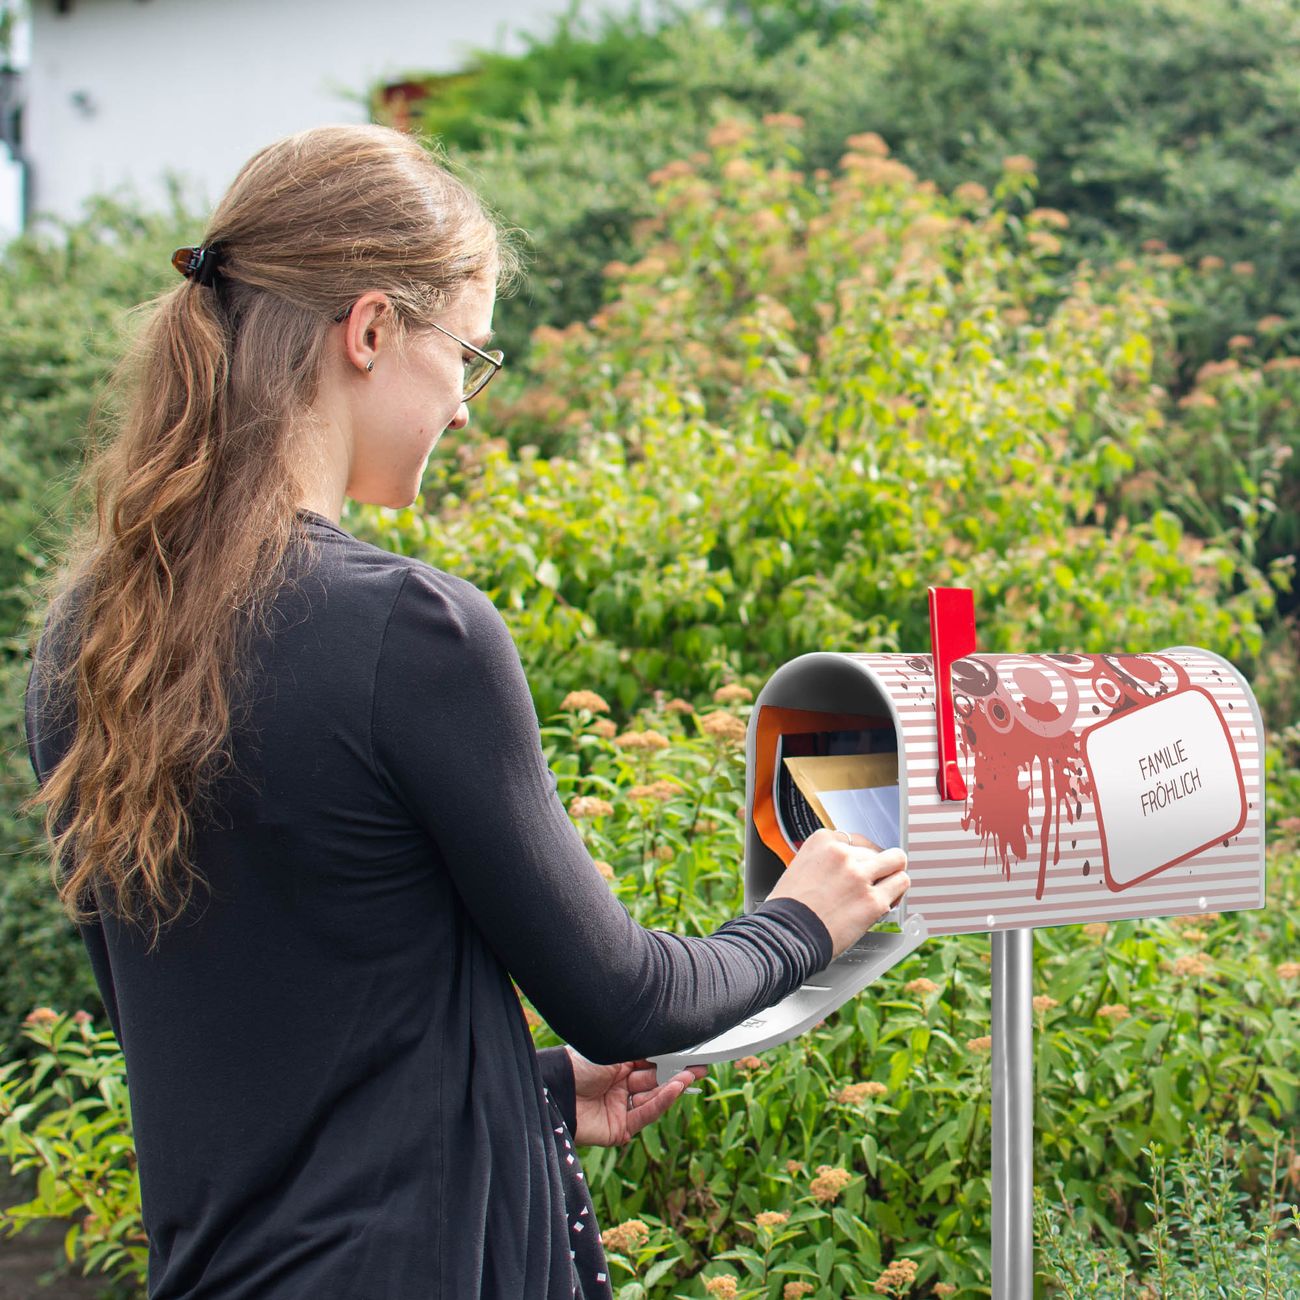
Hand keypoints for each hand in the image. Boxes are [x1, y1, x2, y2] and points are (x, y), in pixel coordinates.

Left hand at [565, 1046, 706, 1146]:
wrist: (555, 1090)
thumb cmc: (579, 1064)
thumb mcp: (614, 1051)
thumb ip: (642, 1052)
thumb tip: (668, 1044)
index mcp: (616, 1064)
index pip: (649, 1062)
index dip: (669, 1059)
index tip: (691, 1053)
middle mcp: (619, 1085)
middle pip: (654, 1080)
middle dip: (677, 1073)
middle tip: (701, 1065)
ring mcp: (619, 1108)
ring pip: (652, 1098)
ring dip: (671, 1087)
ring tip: (689, 1075)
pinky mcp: (619, 1129)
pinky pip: (644, 1114)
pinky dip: (661, 1102)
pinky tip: (674, 1088)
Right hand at [764, 827, 909, 958]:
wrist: (786, 936)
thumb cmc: (787, 909)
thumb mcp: (799, 868)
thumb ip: (823, 862)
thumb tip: (843, 867)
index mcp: (821, 842)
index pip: (856, 840)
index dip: (859, 857)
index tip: (859, 867)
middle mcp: (842, 854)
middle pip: (875, 851)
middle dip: (875, 868)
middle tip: (871, 882)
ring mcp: (859, 876)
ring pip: (896, 861)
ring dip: (892, 874)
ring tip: (886, 886)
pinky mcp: (873, 900)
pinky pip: (900, 884)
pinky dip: (896, 893)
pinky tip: (887, 902)